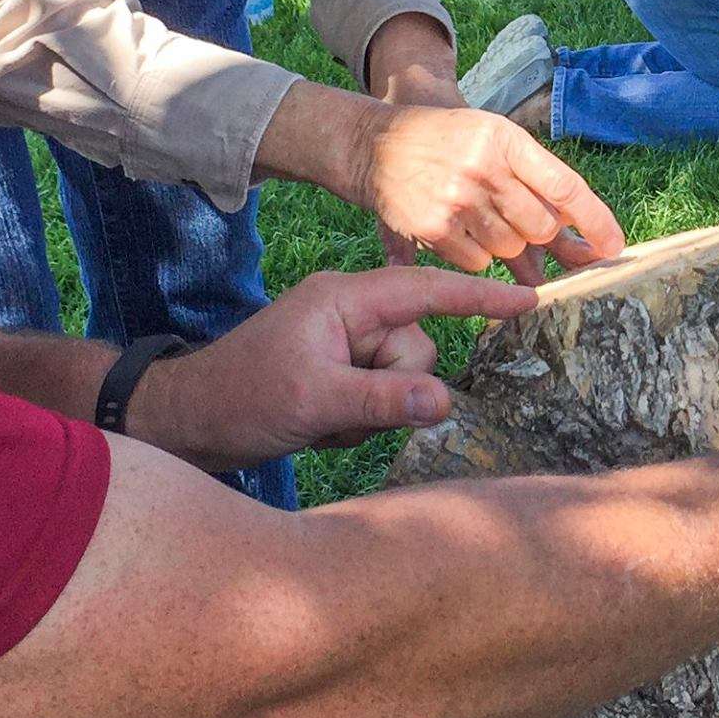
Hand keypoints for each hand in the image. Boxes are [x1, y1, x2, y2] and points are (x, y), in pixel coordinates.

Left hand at [133, 266, 538, 467]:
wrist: (188, 423)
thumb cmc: (242, 399)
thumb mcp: (315, 401)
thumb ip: (384, 401)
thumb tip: (447, 404)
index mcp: (346, 297)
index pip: (427, 291)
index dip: (479, 297)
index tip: (529, 300)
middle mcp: (352, 312)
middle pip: (418, 349)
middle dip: (393, 389)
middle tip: (342, 408)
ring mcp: (346, 343)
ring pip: (404, 380)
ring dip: (373, 411)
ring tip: (325, 419)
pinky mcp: (342, 371)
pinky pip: (383, 397)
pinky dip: (361, 419)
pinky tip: (324, 426)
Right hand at [357, 100, 625, 286]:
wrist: (375, 144)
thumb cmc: (447, 142)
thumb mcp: (492, 139)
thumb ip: (535, 180)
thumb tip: (580, 235)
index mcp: (505, 140)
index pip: (565, 186)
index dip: (596, 220)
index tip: (615, 246)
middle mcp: (483, 168)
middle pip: (542, 227)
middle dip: (543, 234)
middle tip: (528, 226)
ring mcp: (457, 200)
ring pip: (511, 248)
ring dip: (508, 244)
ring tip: (484, 218)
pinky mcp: (434, 228)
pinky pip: (479, 262)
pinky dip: (478, 256)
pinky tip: (460, 230)